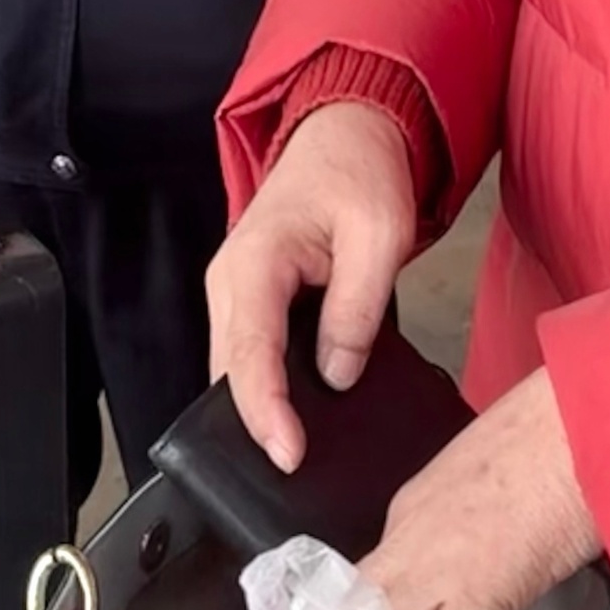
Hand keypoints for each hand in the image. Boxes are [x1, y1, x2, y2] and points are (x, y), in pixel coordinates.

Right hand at [205, 101, 420, 473]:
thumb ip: (358, 306)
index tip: (288, 456)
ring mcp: (234, 292)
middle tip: (290, 476)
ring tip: (292, 457)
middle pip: (229, 369)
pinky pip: (249, 354)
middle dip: (252, 426)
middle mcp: (230, 280)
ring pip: (233, 367)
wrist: (345, 134)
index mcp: (257, 261)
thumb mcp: (379, 234)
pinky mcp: (250, 301)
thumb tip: (338, 374)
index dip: (265, 411)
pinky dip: (265, 388)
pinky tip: (294, 416)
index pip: (252, 352)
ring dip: (255, 410)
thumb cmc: (360, 173)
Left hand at [357, 373, 600, 609]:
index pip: (368, 570)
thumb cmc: (554, 431)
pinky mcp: (483, 589)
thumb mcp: (491, 471)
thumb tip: (486, 549)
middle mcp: (412, 534)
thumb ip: (470, 517)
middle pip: (349, 603)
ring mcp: (441, 564)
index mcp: (415, 505)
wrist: (585, 413)